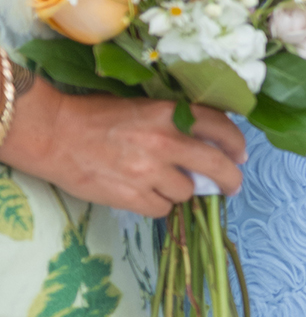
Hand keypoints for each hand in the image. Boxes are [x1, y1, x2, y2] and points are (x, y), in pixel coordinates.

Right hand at [2, 86, 245, 216]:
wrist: (55, 135)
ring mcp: (150, 172)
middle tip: (231, 186)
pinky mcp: (132, 196)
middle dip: (230, 179)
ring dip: (180, 190)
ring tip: (160, 181)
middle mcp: (165, 142)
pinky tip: (144, 193)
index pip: (220, 128)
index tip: (239, 155)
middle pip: (217, 166)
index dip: (235, 143)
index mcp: (169, 114)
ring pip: (186, 192)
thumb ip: (174, 122)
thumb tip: (205, 142)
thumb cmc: (96, 116)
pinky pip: (162, 209)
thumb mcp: (144, 107)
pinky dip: (158, 204)